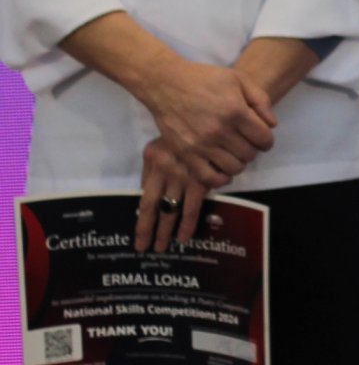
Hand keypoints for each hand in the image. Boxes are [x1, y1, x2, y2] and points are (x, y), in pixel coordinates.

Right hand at [135, 59, 276, 185]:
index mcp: (235, 111)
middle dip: (253, 150)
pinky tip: (223, 169)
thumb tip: (272, 125)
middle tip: (246, 143)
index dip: (267, 140)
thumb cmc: (205, 78)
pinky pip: (208, 177)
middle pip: (250, 154)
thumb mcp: (239, 79)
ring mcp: (201, 145)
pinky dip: (220, 178)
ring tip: (234, 153)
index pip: (264, 138)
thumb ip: (260, 100)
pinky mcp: (185, 154)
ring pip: (233, 168)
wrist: (166, 84)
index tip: (262, 137)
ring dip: (239, 163)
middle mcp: (219, 131)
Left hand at [135, 137, 212, 252]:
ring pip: (172, 211)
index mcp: (153, 161)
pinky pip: (193, 207)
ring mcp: (183, 177)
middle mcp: (165, 172)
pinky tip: (185, 236)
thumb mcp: (163, 141)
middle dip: (148, 230)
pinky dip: (188, 223)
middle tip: (144, 249)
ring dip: (167, 231)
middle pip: (153, 208)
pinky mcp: (202, 179)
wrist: (213, 115)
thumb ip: (155, 164)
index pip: (144, 197)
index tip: (138, 234)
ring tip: (163, 247)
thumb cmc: (186, 127)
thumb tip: (147, 188)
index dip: (140, 218)